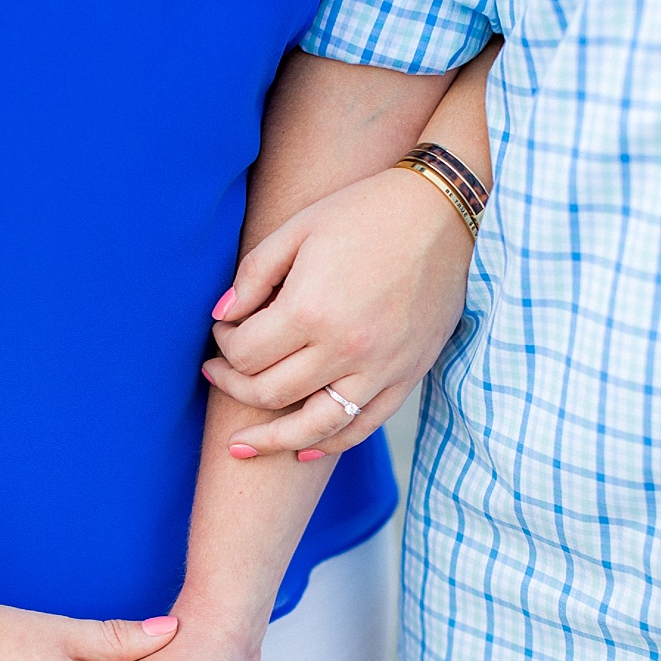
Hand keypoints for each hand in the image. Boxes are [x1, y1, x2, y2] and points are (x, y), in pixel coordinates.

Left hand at [201, 164, 472, 456]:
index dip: (223, 347)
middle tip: (217, 373)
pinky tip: (303, 450)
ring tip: (242, 446)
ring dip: (272, 439)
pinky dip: (331, 443)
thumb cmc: (364, 212)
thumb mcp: (297, 229)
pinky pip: (363, 426)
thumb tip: (220, 317)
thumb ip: (252, 275)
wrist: (443, 211)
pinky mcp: (408, 374)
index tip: (223, 332)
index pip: (246, 354)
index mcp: (311, 309)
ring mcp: (381, 367)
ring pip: (314, 427)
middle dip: (233, 386)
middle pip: (269, 393)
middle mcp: (345, 347)